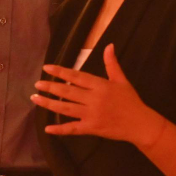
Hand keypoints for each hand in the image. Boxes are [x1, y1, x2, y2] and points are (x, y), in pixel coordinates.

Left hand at [32, 44, 165, 146]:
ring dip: (49, 104)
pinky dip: (60, 129)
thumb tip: (109, 46)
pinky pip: (73, 129)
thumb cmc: (130, 101)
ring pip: (66, 109)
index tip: (46, 68)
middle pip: (68, 92)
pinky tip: (48, 128)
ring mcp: (91, 115)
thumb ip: (112, 64)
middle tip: (37, 84)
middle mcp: (94, 99)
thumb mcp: (122, 80)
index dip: (60, 72)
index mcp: (100, 86)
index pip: (76, 77)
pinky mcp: (91, 128)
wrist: (140, 124)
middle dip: (50, 88)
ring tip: (35, 99)